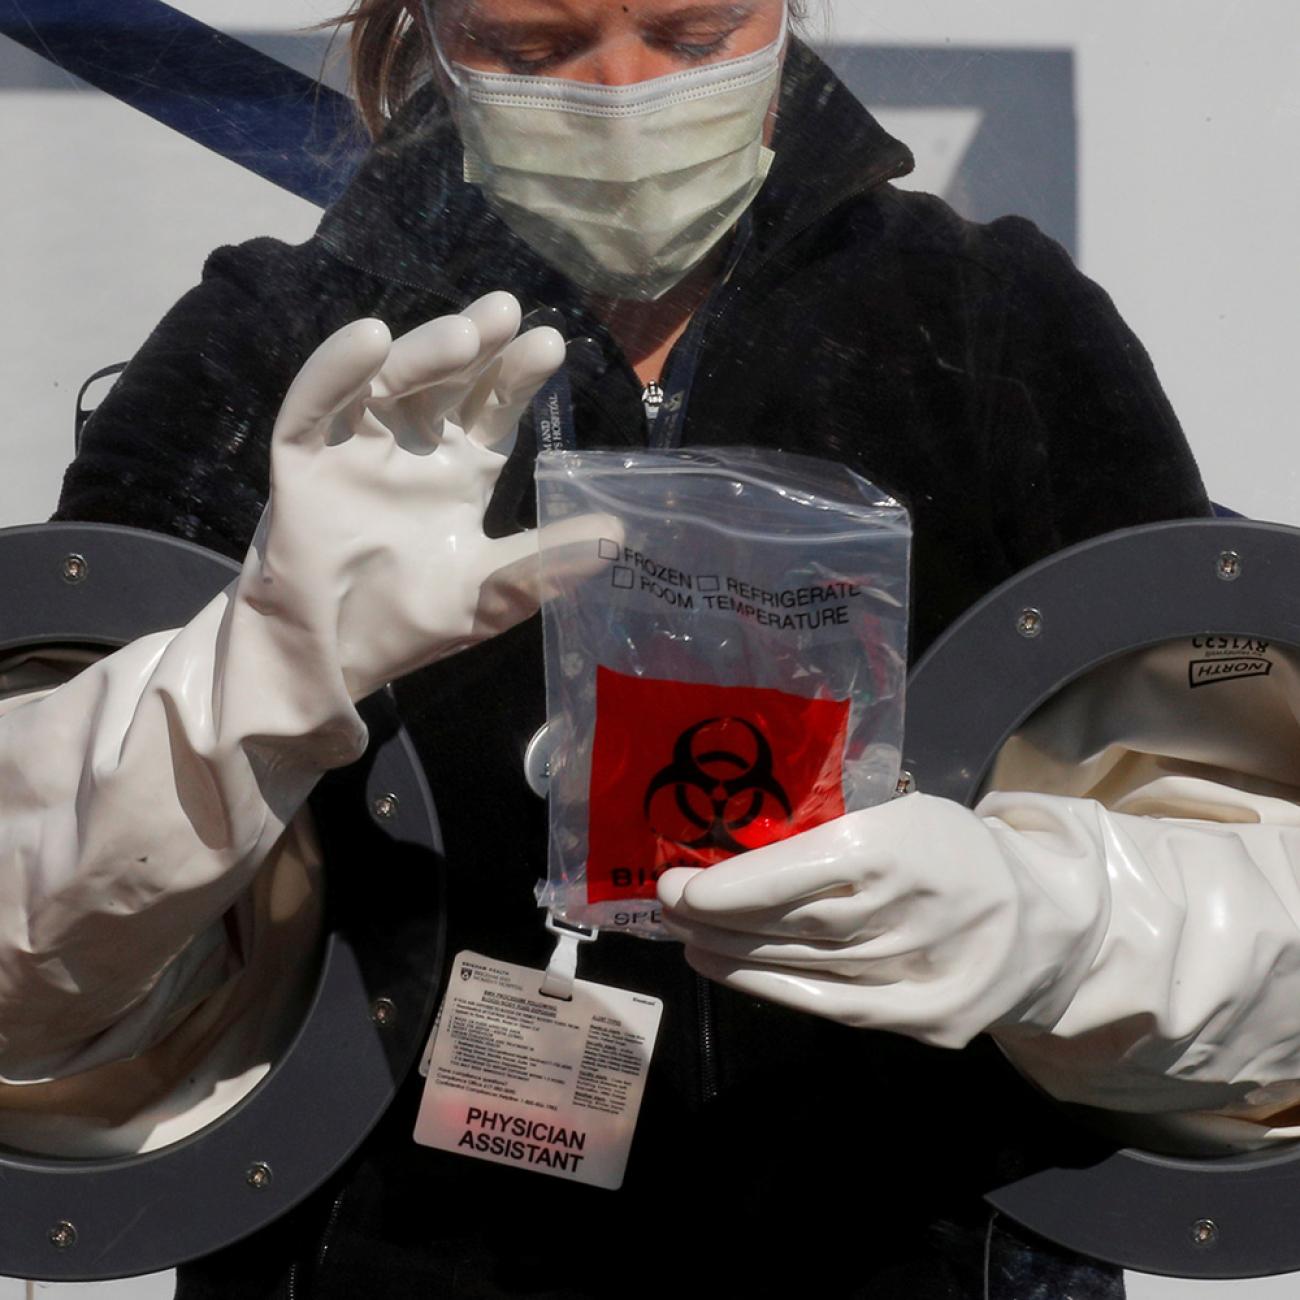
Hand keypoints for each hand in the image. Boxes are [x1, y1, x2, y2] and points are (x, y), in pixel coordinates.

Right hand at [242, 291, 584, 699]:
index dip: (518, 378)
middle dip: (477, 346)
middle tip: (508, 312)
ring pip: (389, 383)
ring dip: (424, 354)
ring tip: (464, 335)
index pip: (493, 410)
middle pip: (447, 381)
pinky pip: (315, 407)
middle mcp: (412, 448)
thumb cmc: (405, 624)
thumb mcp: (488, 596)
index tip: (550, 346)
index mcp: (459, 470)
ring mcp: (355, 449)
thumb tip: (617, 536)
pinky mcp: (302, 461)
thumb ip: (543, 565)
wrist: (329, 662)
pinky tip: (370, 340)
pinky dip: (337, 372)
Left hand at [657, 792, 1107, 1049]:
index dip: (734, 885)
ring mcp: (925, 973)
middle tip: (669, 905)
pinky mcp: (929, 1020)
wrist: (1044, 923)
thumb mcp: (904, 813)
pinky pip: (834, 1006)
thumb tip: (735, 846)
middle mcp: (914, 912)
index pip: (804, 873)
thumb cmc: (952, 852)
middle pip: (796, 924)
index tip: (680, 883)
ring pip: (806, 966)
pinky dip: (773, 990)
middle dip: (721, 917)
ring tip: (688, 939)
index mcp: (907, 845)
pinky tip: (728, 972)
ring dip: (736, 955)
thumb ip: (833, 830)